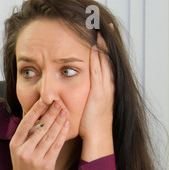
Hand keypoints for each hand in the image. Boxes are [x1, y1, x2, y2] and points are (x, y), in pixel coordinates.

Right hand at [10, 100, 69, 169]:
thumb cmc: (23, 163)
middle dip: (51, 113)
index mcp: (15, 144)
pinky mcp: (46, 164)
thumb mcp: (18, 148)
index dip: (35, 111)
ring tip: (64, 111)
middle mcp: (24, 150)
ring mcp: (35, 158)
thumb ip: (26, 134)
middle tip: (58, 102)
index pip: (26, 123)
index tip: (43, 100)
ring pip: (50, 135)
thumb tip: (37, 113)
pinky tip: (66, 125)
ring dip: (58, 121)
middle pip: (40, 128)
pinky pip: (56, 146)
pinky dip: (62, 134)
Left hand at [79, 32, 114, 160]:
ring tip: (98, 34)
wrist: (97, 136)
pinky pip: (99, 71)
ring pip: (104, 63)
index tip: (96, 41)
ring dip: (101, 48)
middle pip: (106, 61)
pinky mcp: (101, 92)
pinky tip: (94, 48)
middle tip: (100, 31)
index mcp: (103, 90)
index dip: (100, 54)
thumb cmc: (89, 126)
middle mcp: (107, 87)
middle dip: (103, 46)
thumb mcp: (85, 109)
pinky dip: (98, 58)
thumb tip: (65, 96)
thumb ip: (80, 99)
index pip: (102, 67)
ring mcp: (105, 88)